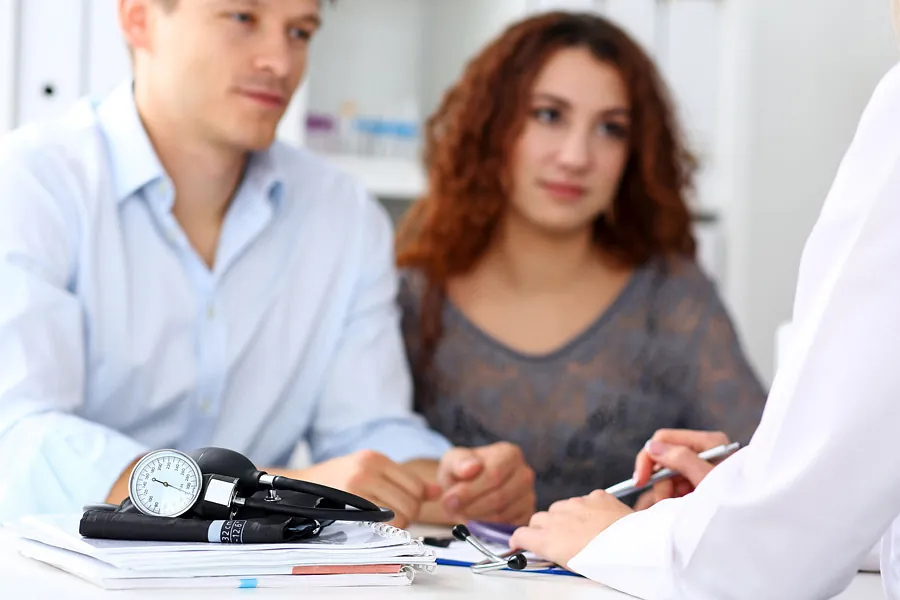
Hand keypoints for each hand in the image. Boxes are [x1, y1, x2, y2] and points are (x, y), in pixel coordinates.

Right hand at [277, 450, 440, 528]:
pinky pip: (382, 523)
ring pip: (400, 514)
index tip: (405, 507)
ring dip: (398, 524)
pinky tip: (376, 525)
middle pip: (411, 502)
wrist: (301, 487)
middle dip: (409, 515)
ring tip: (384, 521)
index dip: (416, 501)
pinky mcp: (348, 503)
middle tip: (396, 518)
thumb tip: (437, 491)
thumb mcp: (371, 470)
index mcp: (375, 458)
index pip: (415, 485)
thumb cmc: (338, 480)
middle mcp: (367, 469)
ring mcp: (357, 486)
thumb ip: (404, 480)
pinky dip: (385, 528)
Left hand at [438, 442, 535, 524]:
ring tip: (462, 512)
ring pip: (502, 514)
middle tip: (453, 509)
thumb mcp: (453, 461)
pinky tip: (475, 519)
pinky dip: (487, 528)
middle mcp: (524, 474)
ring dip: (477, 518)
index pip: (494, 474)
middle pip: (500, 496)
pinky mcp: (525, 516)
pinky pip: (507, 527)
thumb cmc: (462, 472)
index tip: (450, 499)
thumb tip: (472, 467)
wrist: (466, 487)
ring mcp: (528, 496)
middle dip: (472, 506)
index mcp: (509, 454)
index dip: (470, 491)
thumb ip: (459, 463)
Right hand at [509, 491, 632, 568]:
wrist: (636, 547)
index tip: (521, 544)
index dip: (519, 540)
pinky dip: (587, 508)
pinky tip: (598, 520)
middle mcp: (558, 518)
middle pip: (538, 518)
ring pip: (560, 507)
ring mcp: (577, 504)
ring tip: (581, 531)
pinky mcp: (595, 496)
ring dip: (564, 517)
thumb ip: (555, 555)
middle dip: (542, 528)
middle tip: (555, 540)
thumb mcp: (573, 567)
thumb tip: (550, 554)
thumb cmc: (607, 563)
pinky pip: (584, 499)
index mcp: (549, 539)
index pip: (520, 535)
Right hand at [632, 429, 729, 507]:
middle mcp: (703, 452)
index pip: (665, 439)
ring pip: (665, 476)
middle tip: (660, 503)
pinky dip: (670, 499)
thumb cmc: (737, 502)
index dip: (649, 457)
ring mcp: (700, 468)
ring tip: (676, 509)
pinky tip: (676, 509)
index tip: (640, 480)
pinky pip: (672, 487)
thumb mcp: (708, 481)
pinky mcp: (697, 485)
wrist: (754, 529)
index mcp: (709, 443)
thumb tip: (652, 446)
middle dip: (659, 481)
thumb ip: (681, 459)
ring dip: (664, 494)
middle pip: (663, 458)